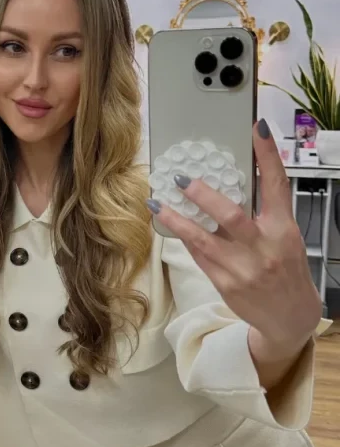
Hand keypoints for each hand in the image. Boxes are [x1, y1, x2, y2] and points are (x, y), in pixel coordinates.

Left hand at [149, 119, 321, 353]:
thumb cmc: (285, 270)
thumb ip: (262, 213)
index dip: (268, 155)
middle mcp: (264, 247)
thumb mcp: (283, 237)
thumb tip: (228, 182)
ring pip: (203, 238)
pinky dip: (184, 238)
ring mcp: (243, 268)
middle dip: (203, 194)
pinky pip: (198, 255)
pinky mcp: (225, 283)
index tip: (258, 128)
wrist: (290, 317)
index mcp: (282, 229)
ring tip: (156, 202)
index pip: (277, 185)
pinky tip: (170, 224)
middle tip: (181, 177)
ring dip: (176, 218)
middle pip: (231, 214)